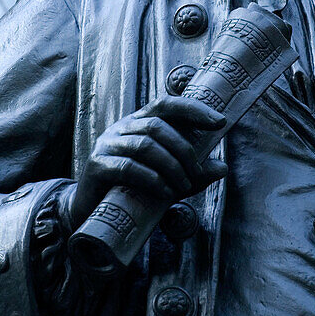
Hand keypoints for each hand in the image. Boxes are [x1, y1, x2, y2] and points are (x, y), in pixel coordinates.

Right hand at [66, 96, 228, 224]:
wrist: (92, 211)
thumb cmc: (133, 190)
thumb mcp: (169, 179)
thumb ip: (192, 173)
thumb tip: (222, 168)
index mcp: (139, 122)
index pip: (167, 104)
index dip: (194, 109)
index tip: (220, 121)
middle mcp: (122, 128)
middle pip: (157, 126)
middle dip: (183, 149)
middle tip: (196, 173)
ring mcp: (107, 145)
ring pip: (144, 145)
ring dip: (171, 166)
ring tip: (183, 186)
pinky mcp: (97, 166)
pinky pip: (127, 167)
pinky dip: (151, 179)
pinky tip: (165, 192)